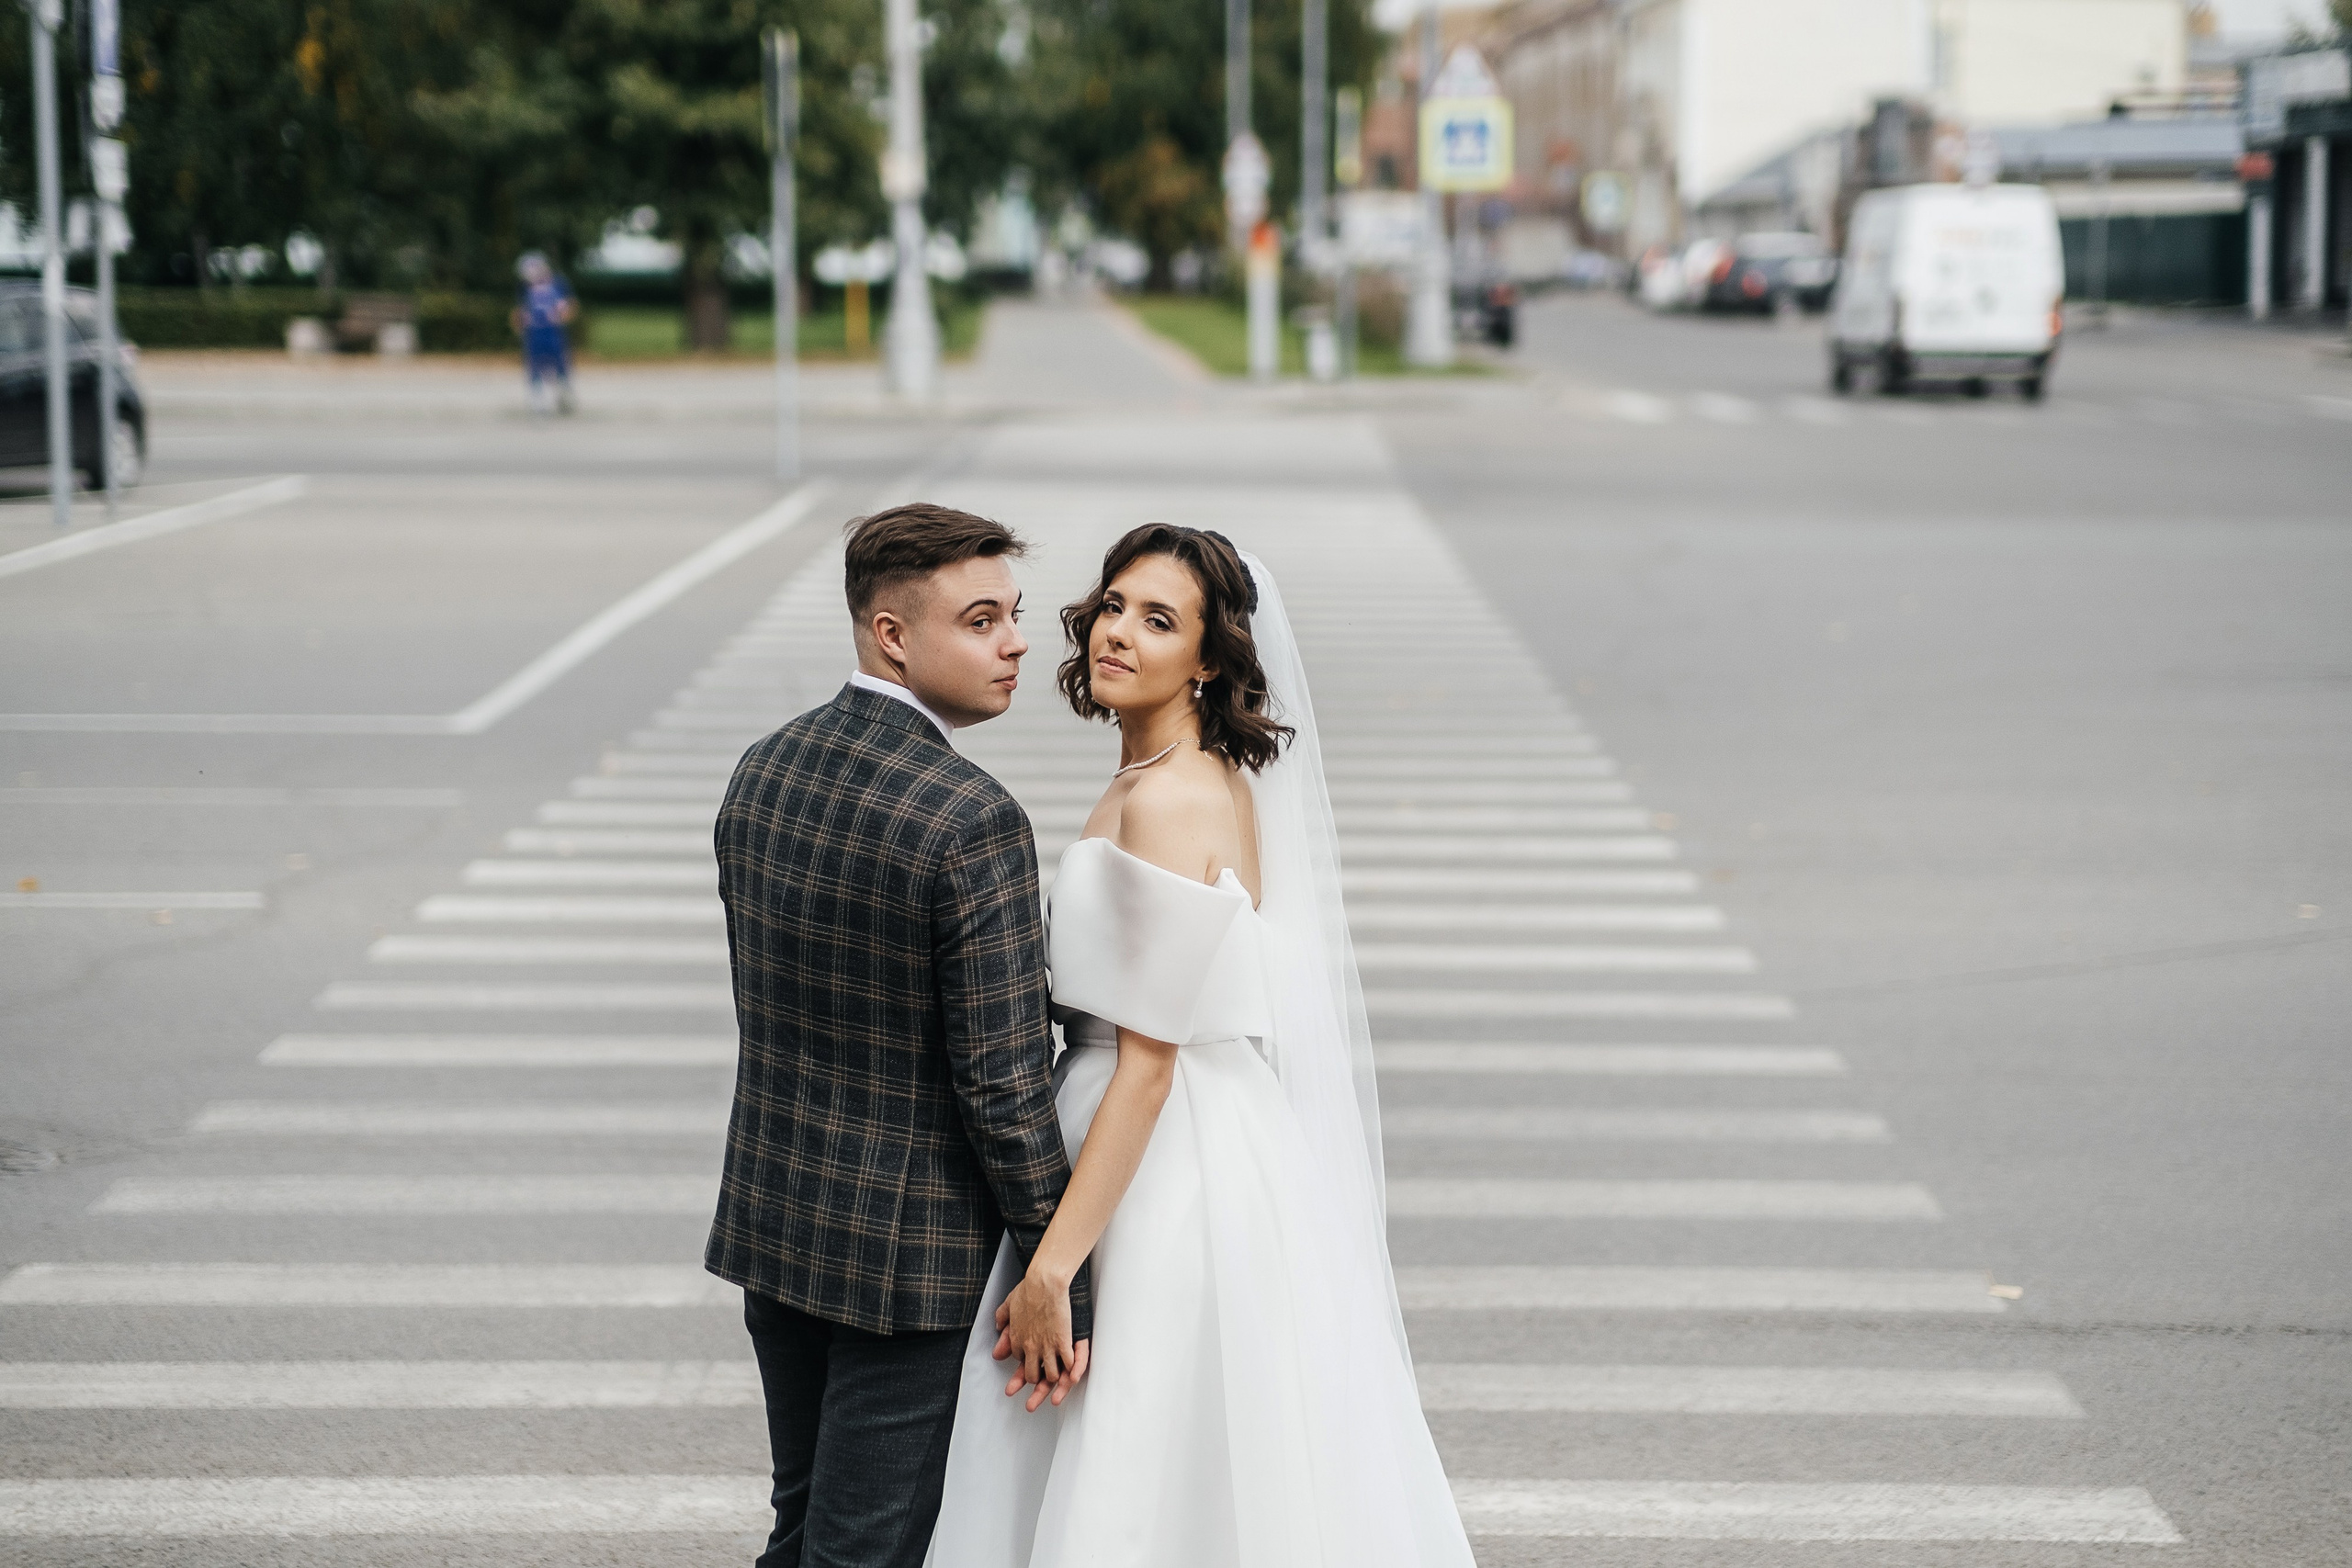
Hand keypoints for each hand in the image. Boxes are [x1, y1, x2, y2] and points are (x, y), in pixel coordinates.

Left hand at [991, 1267, 1081, 1411]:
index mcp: (1019, 1340)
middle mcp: (1032, 1347)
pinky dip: (1072, 1372)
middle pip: (1033, 1376)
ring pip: (1052, 1374)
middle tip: (1033, 1404)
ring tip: (1057, 1390)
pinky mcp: (1065, 1341)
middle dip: (1035, 1389)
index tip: (1026, 1375)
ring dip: (1055, 1383)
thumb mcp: (1008, 1304)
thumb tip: (999, 1337)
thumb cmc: (1028, 1289)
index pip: (1021, 1362)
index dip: (1023, 1370)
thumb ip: (1003, 1320)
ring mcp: (1049, 1346)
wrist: (1044, 1282)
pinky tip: (1073, 1378)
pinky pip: (1070, 1364)